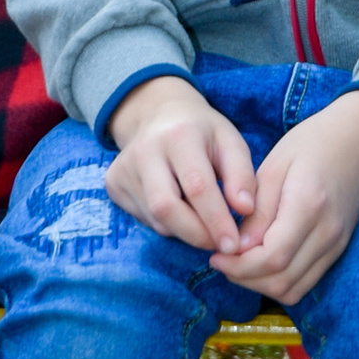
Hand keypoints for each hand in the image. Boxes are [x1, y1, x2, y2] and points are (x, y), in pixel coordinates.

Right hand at [106, 77, 257, 257]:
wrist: (158, 114)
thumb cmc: (202, 132)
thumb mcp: (230, 142)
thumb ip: (242, 175)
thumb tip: (245, 210)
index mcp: (179, 136)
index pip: (197, 186)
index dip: (216, 220)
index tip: (234, 244)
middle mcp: (144, 151)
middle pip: (166, 207)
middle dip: (196, 234)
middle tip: (220, 244)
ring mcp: (123, 169)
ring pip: (155, 218)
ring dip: (185, 231)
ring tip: (204, 222)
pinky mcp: (113, 184)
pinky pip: (145, 219)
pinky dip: (168, 225)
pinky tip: (181, 210)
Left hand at [224, 89, 358, 304]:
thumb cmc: (312, 145)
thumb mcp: (274, 167)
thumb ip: (257, 211)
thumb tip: (238, 248)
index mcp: (309, 205)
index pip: (272, 257)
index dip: (239, 266)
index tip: (216, 256)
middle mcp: (328, 232)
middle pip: (281, 280)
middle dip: (244, 278)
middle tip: (222, 261)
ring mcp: (337, 244)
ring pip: (293, 289)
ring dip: (260, 285)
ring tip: (239, 264)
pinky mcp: (338, 249)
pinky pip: (305, 283)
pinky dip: (279, 282)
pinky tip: (262, 264)